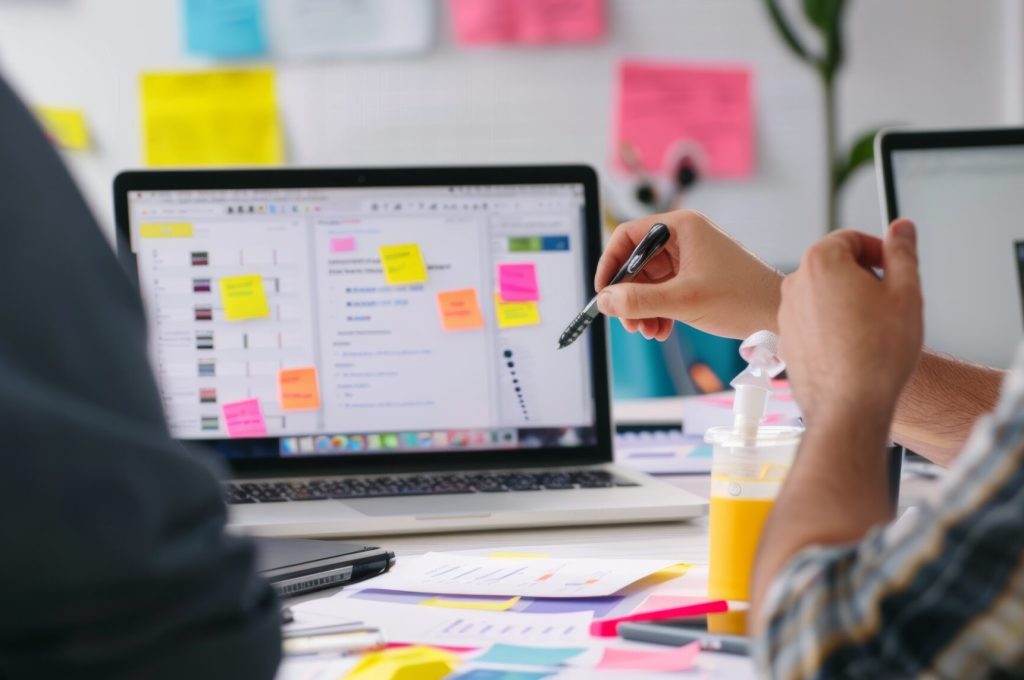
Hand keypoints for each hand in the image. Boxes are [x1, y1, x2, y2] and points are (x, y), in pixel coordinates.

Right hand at [594, 210, 782, 340]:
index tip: (604, 291)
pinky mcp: (694, 277)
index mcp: (681, 227)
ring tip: (647, 330)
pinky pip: (663, 291)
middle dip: (628, 295)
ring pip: (648, 281)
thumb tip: (605, 301)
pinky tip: (660, 330)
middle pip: (636, 262)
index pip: (628, 236)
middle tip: (626, 320)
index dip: (611, 263)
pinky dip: (657, 311)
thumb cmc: (740, 298)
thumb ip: (638, 301)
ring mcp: (690, 257)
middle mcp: (684, 237)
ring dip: (642, 308)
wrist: (776, 315)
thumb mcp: (682, 301)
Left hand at [778, 219, 922, 426]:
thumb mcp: (906, 293)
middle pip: (834, 265)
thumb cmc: (877, 354)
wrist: (849, 407)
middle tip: (889, 302)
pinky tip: (855, 348)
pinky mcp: (786, 340)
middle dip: (863, 276)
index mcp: (821, 262)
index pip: (850, 237)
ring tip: (874, 329)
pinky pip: (813, 322)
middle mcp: (794, 284)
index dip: (879, 250)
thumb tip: (902, 228)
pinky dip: (833, 326)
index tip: (895, 269)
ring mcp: (786, 314)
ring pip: (823, 295)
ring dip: (848, 302)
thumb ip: (903, 252)